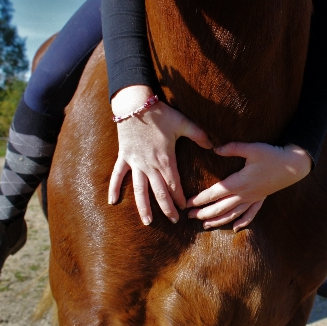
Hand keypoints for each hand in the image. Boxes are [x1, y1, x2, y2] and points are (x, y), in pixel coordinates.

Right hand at [108, 85, 212, 224]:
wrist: (135, 103)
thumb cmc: (160, 114)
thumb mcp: (183, 123)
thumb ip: (199, 135)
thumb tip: (213, 145)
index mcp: (165, 159)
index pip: (174, 184)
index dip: (179, 197)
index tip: (185, 207)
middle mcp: (149, 165)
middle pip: (159, 192)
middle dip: (167, 208)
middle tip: (174, 221)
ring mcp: (135, 162)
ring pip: (139, 190)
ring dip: (143, 207)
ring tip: (148, 222)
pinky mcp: (124, 157)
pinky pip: (117, 175)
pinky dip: (114, 188)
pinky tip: (112, 202)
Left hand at [186, 142, 311, 231]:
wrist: (294, 165)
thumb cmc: (272, 155)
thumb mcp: (252, 148)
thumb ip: (232, 148)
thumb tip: (214, 148)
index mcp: (239, 182)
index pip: (214, 193)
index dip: (199, 200)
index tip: (187, 203)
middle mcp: (245, 194)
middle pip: (220, 208)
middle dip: (203, 213)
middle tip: (188, 216)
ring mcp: (253, 198)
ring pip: (232, 214)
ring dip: (218, 220)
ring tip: (204, 225)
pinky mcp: (261, 198)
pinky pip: (251, 214)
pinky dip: (242, 222)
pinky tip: (235, 228)